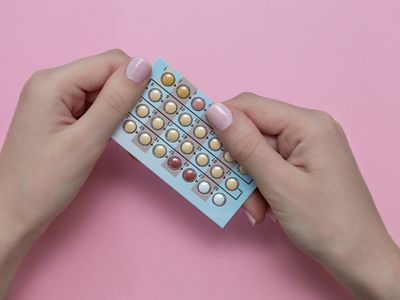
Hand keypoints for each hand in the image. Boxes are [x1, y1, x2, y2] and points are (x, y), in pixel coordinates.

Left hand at [0, 49, 150, 297]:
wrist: (15, 213)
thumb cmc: (44, 181)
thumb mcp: (86, 140)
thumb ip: (116, 101)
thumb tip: (144, 66)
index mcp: (54, 83)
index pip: (110, 63)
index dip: (137, 79)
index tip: (157, 103)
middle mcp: (54, 85)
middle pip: (107, 77)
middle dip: (131, 98)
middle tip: (148, 124)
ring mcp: (58, 101)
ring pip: (105, 94)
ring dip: (124, 113)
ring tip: (136, 137)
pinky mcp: (63, 117)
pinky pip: (96, 109)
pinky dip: (112, 122)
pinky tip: (122, 140)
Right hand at [206, 93, 399, 298]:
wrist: (359, 258)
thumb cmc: (327, 223)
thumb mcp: (278, 184)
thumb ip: (246, 145)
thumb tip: (216, 111)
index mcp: (308, 125)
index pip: (251, 107)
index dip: (221, 120)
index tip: (199, 140)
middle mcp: (309, 129)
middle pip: (253, 132)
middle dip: (239, 165)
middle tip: (237, 192)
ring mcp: (308, 147)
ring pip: (258, 153)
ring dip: (249, 182)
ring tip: (258, 211)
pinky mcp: (304, 163)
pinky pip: (270, 166)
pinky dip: (261, 187)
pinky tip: (266, 210)